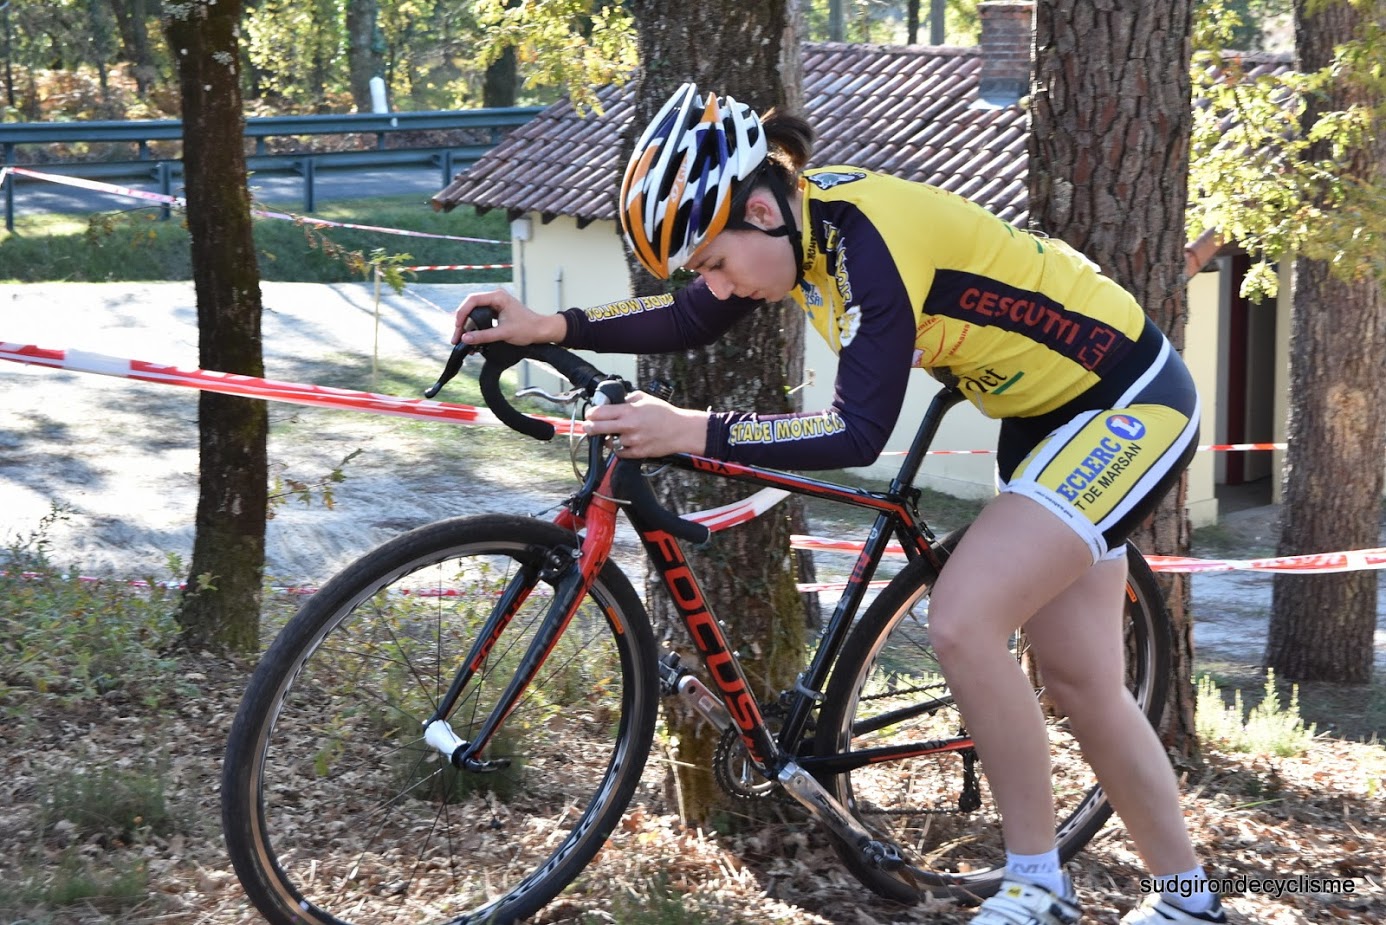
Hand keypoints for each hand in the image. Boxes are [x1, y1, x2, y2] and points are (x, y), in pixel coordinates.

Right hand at [451, 289, 566, 345]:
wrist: (541, 331)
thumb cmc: (528, 329)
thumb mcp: (503, 333)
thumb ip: (483, 336)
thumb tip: (465, 339)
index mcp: (498, 297)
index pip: (472, 300)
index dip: (462, 313)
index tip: (458, 326)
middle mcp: (495, 297)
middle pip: (471, 306)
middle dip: (462, 321)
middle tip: (456, 336)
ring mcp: (496, 304)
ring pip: (475, 312)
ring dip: (468, 325)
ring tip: (462, 339)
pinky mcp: (497, 312)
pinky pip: (481, 317)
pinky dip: (476, 327)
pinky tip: (472, 337)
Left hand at [584, 392, 708, 458]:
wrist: (680, 430)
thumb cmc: (664, 413)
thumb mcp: (644, 398)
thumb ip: (627, 398)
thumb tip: (613, 401)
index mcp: (628, 411)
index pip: (598, 412)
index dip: (590, 414)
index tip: (589, 415)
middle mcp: (628, 426)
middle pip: (596, 428)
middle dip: (589, 427)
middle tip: (589, 427)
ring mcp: (632, 441)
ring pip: (609, 442)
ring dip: (609, 439)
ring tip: (616, 434)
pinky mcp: (637, 453)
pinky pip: (620, 453)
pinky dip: (619, 448)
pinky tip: (625, 442)